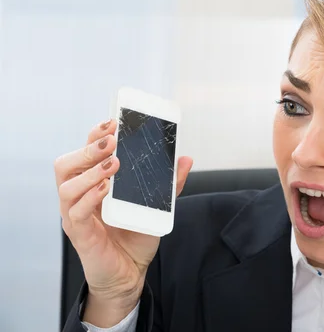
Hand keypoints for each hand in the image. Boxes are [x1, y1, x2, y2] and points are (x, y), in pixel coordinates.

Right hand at [54, 119, 192, 325]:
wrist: (130, 273)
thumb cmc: (136, 235)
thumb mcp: (156, 205)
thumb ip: (169, 184)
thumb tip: (185, 158)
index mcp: (93, 184)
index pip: (85, 153)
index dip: (95, 135)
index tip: (113, 122)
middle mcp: (79, 196)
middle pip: (67, 164)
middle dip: (89, 148)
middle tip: (112, 140)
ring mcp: (76, 215)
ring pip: (66, 185)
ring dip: (90, 170)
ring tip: (113, 163)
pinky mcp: (79, 234)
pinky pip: (75, 212)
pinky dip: (89, 197)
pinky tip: (107, 189)